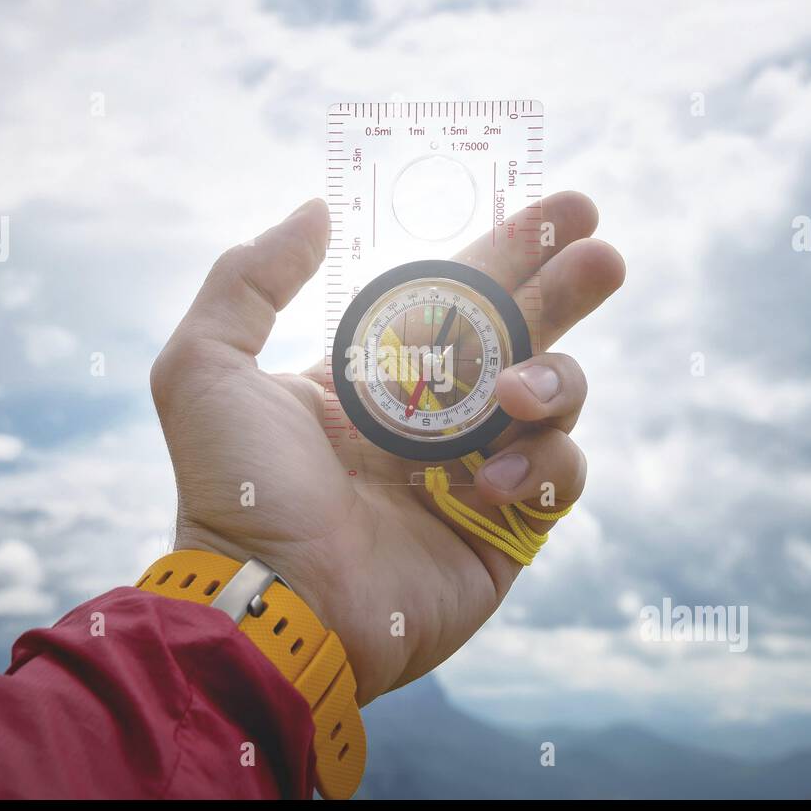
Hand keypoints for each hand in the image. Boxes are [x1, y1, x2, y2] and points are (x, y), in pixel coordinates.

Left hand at [150, 192, 624, 704]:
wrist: (273, 601)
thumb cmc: (237, 489)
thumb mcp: (206, 365)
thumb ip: (250, 278)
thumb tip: (317, 211)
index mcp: (377, 376)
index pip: (459, 297)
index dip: (511, 252)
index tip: (567, 209)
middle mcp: (433, 420)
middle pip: (524, 336)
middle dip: (568, 291)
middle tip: (604, 255)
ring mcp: (474, 475)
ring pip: (556, 401)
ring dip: (553, 380)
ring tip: (511, 394)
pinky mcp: (505, 533)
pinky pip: (560, 478)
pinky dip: (541, 465)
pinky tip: (486, 481)